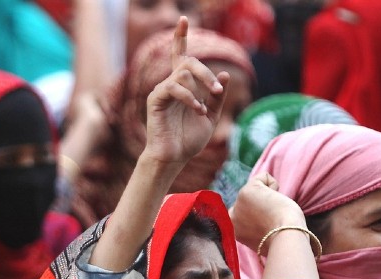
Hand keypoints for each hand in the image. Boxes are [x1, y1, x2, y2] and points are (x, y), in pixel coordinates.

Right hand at [142, 17, 232, 166]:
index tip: (184, 19)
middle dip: (205, 73)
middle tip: (217, 90)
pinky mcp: (155, 100)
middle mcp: (170, 83)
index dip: (180, 36)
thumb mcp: (212, 117)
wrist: (174, 157)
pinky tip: (198, 111)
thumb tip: (224, 74)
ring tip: (206, 107)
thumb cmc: (189, 139)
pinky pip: (174, 88)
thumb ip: (217, 96)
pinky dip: (190, 98)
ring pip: (183, 73)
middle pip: (188, 61)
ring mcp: (161, 90)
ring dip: (201, 87)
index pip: (179, 54)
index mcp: (183, 85)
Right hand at [230, 172, 306, 247]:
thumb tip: (263, 215)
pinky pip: (264, 177)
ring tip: (274, 213)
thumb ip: (256, 225)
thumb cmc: (283, 239)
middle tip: (272, 221)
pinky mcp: (245, 192)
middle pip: (250, 200)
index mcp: (234, 232)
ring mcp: (237, 204)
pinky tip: (276, 201)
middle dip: (262, 206)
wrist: (286, 238)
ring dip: (270, 198)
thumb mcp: (264, 234)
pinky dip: (274, 185)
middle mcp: (232, 218)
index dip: (260, 216)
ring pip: (258, 189)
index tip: (267, 228)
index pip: (244, 214)